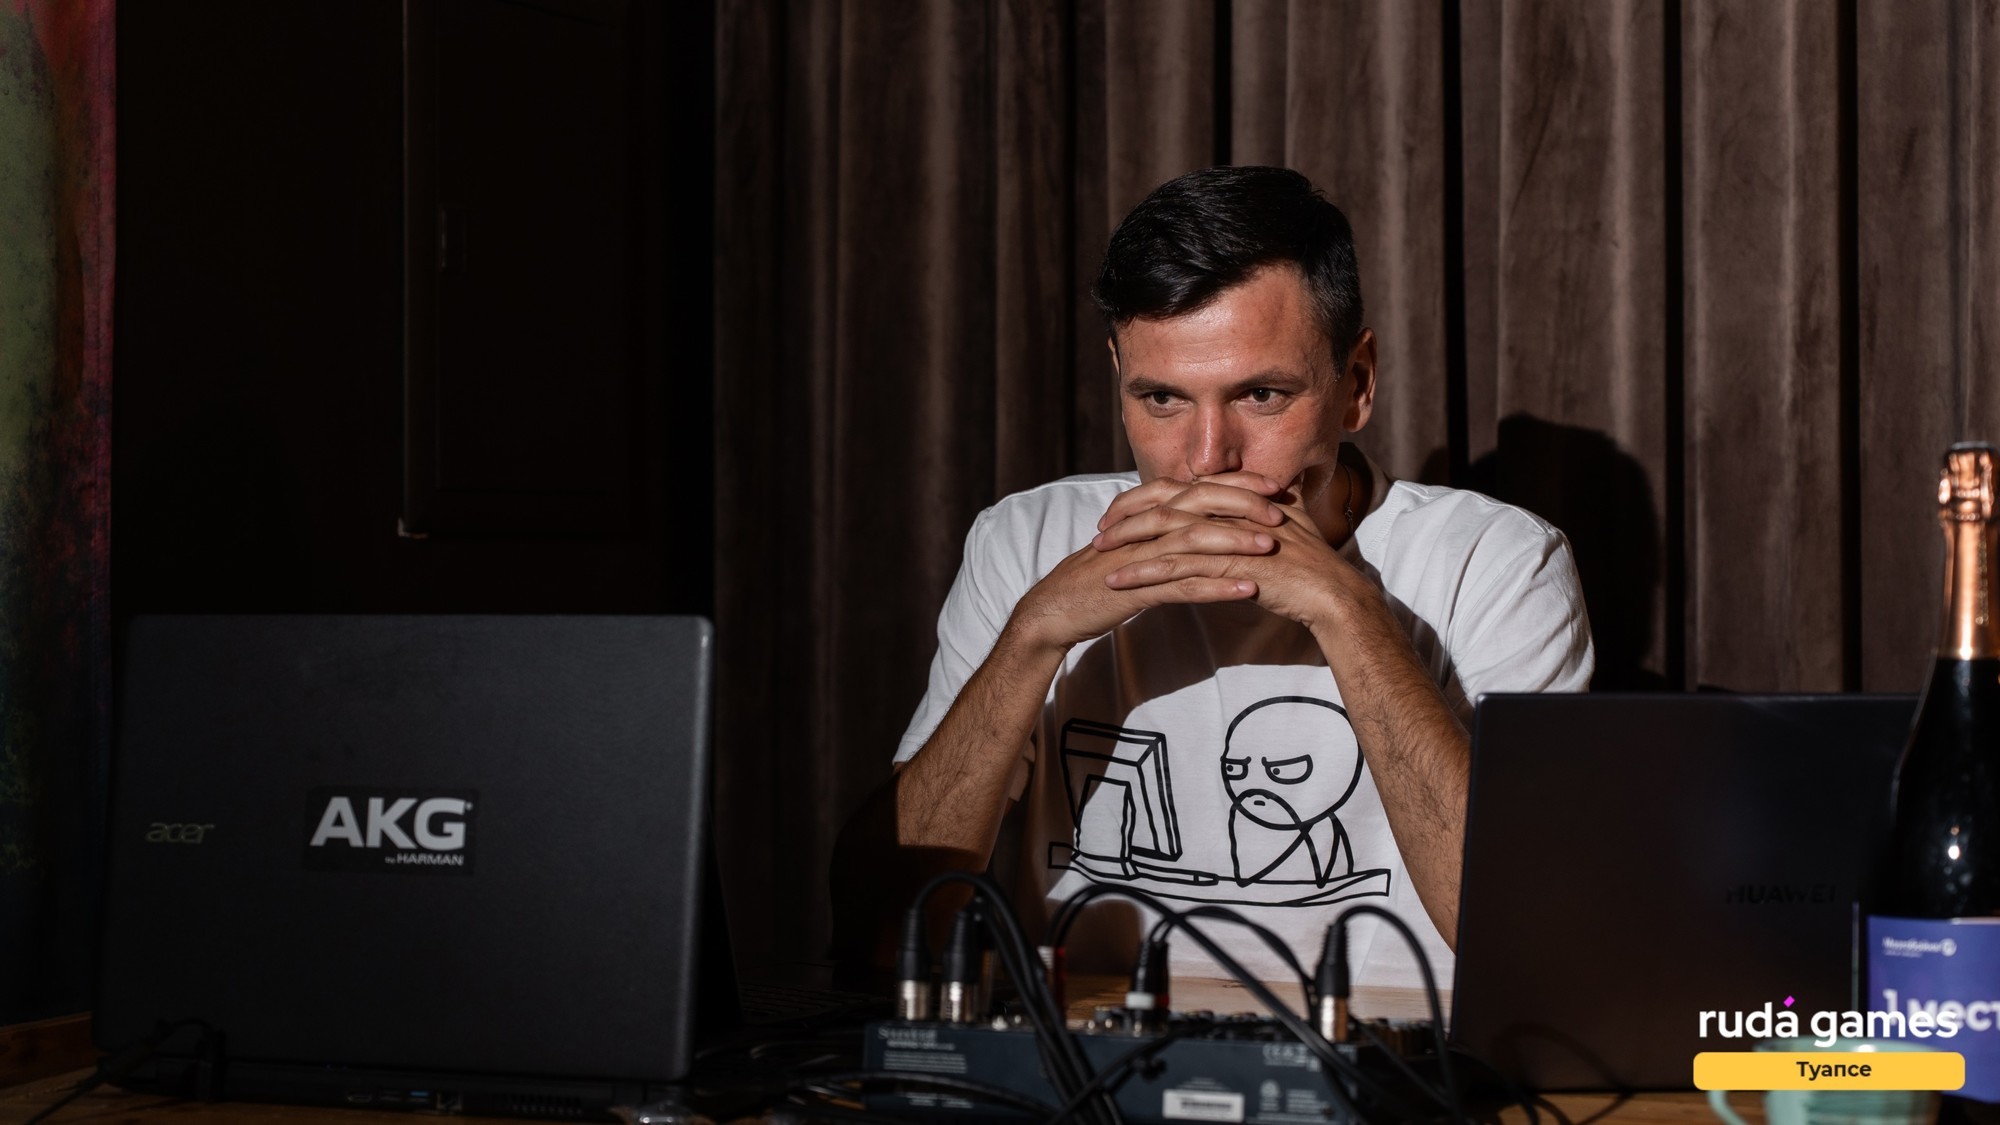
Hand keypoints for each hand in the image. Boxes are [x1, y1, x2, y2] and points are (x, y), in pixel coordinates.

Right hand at [1007, 475, 1284, 650]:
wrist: (1054, 610)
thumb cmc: (1097, 581)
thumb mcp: (1135, 552)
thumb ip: (1164, 537)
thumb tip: (1201, 528)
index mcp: (1146, 516)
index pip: (1195, 490)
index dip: (1234, 485)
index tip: (1273, 487)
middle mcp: (1144, 529)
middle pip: (1198, 506)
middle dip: (1242, 505)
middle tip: (1281, 511)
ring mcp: (1139, 557)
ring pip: (1193, 541)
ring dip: (1235, 542)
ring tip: (1272, 547)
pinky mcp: (1135, 588)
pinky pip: (1182, 585)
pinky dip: (1217, 586)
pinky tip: (1248, 591)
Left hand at [1100, 486, 1370, 634]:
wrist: (1333, 593)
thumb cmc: (1312, 564)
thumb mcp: (1288, 522)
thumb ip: (1273, 503)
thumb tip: (1269, 491)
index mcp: (1238, 497)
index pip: (1182, 489)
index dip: (1148, 498)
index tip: (1120, 511)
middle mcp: (1229, 510)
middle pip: (1166, 506)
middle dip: (1128, 517)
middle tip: (1099, 532)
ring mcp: (1228, 536)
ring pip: (1165, 535)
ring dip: (1127, 547)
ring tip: (1098, 559)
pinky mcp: (1227, 564)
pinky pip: (1176, 567)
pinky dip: (1143, 574)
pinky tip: (1119, 583)